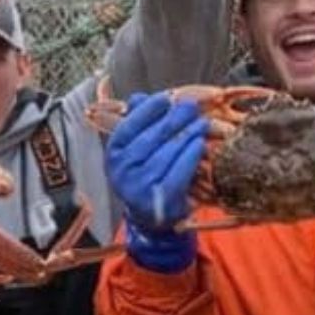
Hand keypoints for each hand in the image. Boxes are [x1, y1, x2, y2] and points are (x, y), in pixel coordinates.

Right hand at [105, 93, 206, 232]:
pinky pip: (178, 172)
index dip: (148, 110)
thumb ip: (136, 123)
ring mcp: (139, 187)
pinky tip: (200, 143)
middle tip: (191, 107)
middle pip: (150, 138)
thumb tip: (138, 97)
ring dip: (187, 134)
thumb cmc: (144, 175)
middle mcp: (122, 171)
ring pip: (166, 153)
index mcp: (113, 154)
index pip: (128, 126)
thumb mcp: (134, 150)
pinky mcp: (160, 200)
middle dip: (173, 119)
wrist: (150, 216)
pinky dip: (190, 156)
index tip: (166, 98)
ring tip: (201, 123)